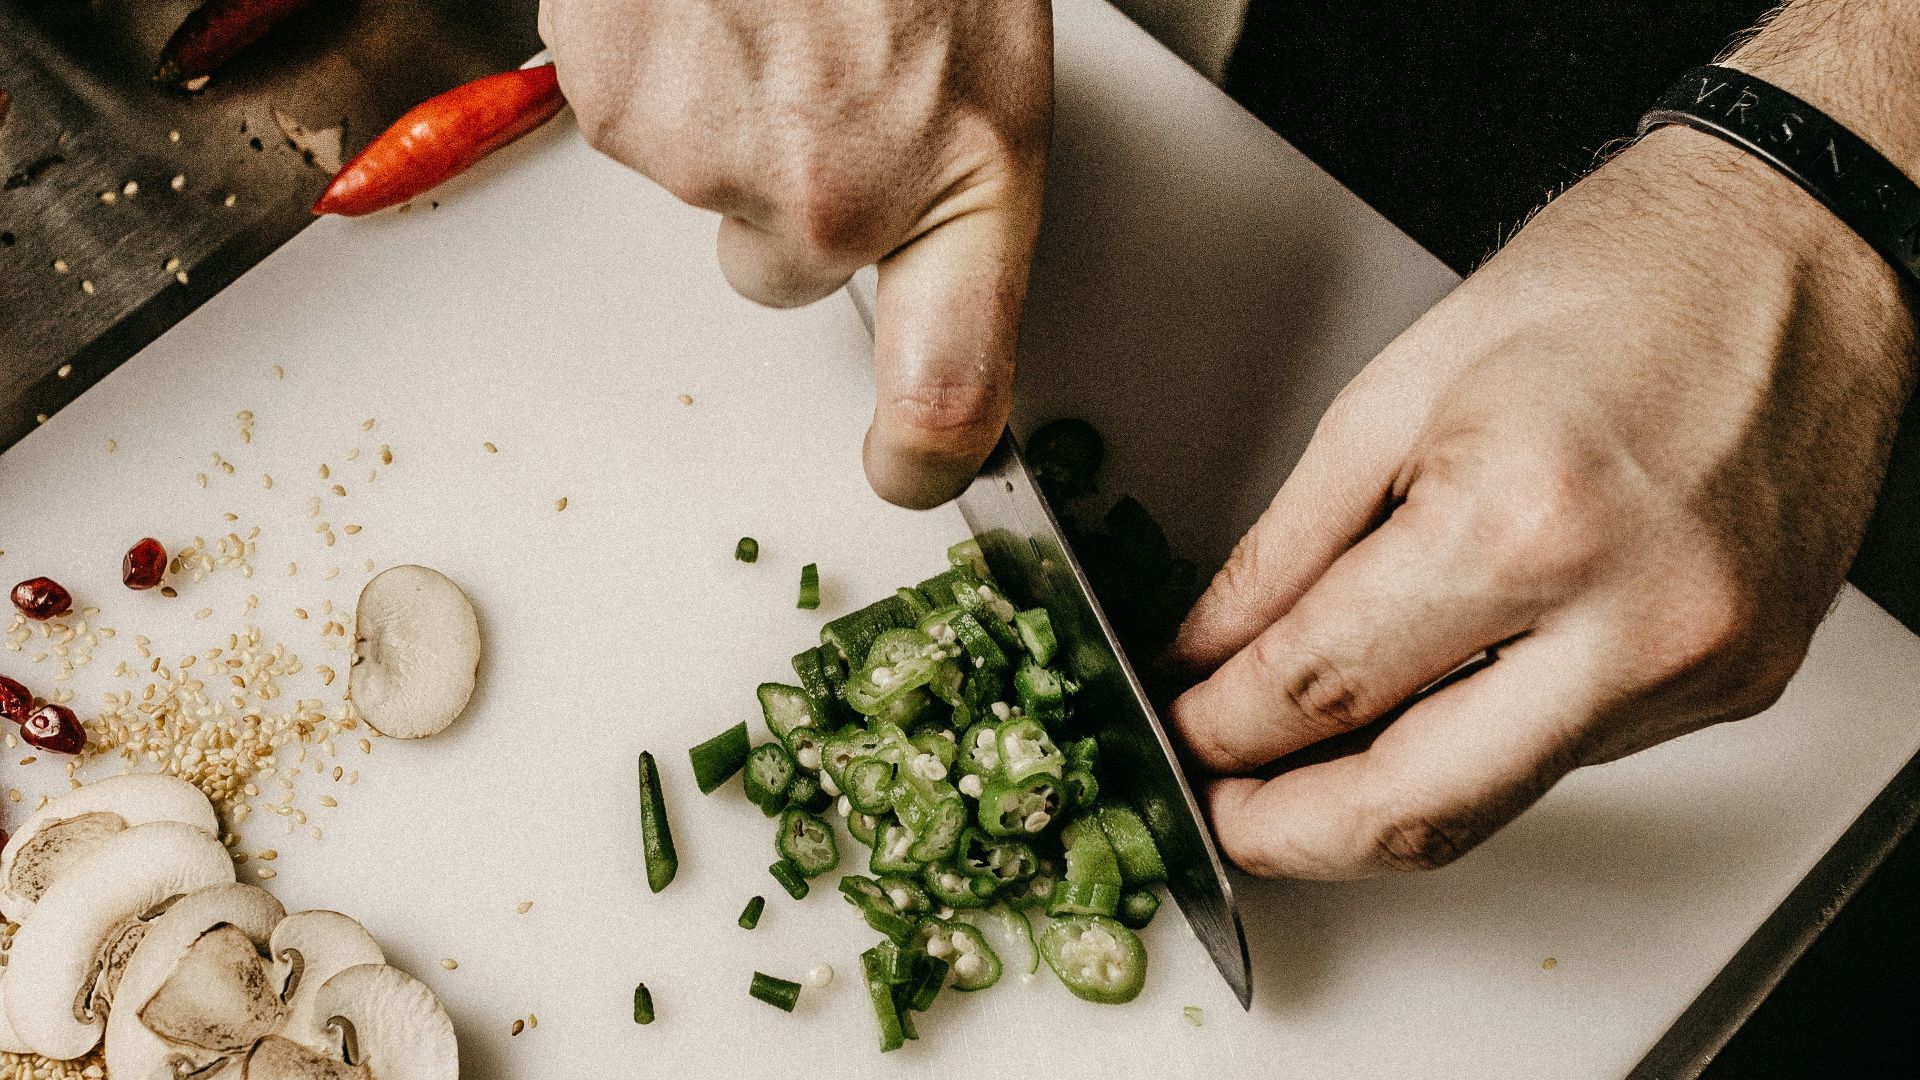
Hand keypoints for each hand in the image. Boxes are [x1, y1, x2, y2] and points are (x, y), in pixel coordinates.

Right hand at [539, 0, 1051, 507]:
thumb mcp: (987, 58)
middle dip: (793, 193)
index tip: (907, 469)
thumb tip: (898, 277)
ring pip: (701, 183)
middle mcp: (832, 196)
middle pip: (781, 268)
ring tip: (770, 6)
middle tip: (824, 74)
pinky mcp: (614, 101)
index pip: (954, 386)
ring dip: (727, 109)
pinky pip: (630, 117)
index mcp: (962, 179)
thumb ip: (945, 191)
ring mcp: (711, 155)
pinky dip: (659, 63)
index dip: (927, 451)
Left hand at [1166, 126, 1916, 878]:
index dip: (1222, 728)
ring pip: (1495, 803)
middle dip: (1288, 833)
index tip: (1182, 731)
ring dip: (1378, 802)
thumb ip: (1286, 546)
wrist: (1798, 248)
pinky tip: (1428, 705)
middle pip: (1416, 809)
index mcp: (1524, 521)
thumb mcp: (1397, 390)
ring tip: (1298, 766)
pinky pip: (1571, 755)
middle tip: (1220, 811)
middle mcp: (1630, 618)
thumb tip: (1209, 649)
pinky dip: (1477, 746)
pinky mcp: (1740, 683)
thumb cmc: (1615, 278)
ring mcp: (1698, 665)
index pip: (1324, 685)